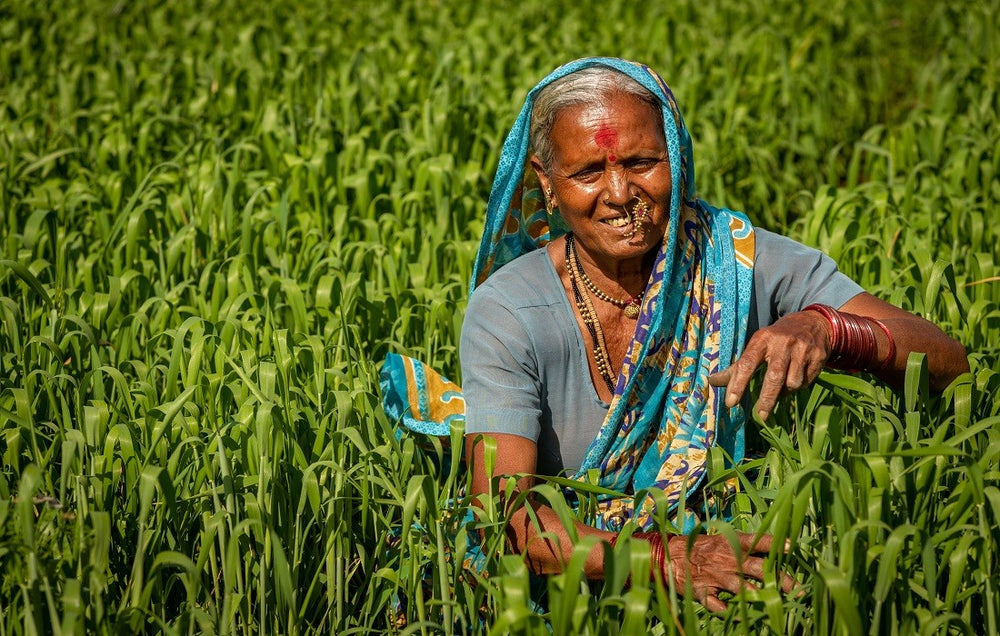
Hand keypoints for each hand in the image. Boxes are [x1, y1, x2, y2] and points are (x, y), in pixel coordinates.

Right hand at [663, 532, 794, 611]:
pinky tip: (741, 619)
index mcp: (730, 543)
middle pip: (758, 569)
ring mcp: (716, 577)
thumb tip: (768, 547)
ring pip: (744, 590)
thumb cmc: (697, 547)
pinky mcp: (705, 593)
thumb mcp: (719, 539)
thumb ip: (740, 545)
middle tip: (798, 590)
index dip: (774, 543)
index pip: (756, 540)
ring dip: (761, 598)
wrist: (667, 556)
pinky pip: (719, 607)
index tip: (791, 547)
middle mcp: (727, 560)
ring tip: (776, 605)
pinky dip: (730, 613)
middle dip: (780, 580)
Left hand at [708, 310, 831, 419]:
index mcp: (762, 339)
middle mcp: (782, 343)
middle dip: (766, 399)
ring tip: (781, 387)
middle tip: (760, 416)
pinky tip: (795, 378)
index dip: (738, 384)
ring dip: (785, 392)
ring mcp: (802, 349)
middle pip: (773, 377)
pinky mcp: (818, 356)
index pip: (746, 363)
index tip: (731, 403)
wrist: (813, 323)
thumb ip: (737, 366)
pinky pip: (806, 382)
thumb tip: (712, 382)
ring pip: (792, 383)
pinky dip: (798, 386)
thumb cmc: (777, 338)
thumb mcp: (757, 345)